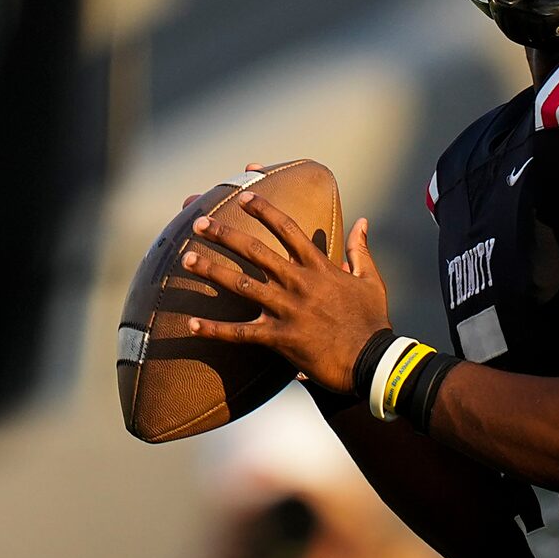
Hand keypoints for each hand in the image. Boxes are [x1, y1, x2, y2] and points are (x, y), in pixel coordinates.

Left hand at [180, 193, 389, 395]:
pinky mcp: (280, 337)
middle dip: (225, 234)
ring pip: (241, 286)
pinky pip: (241, 333)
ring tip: (185, 258)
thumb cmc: (372, 321)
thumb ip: (360, 249)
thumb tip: (361, 221)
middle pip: (255, 252)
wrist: (373, 362)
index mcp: (319, 268)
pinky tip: (191, 324)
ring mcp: (287, 310)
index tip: (243, 195)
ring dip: (211, 271)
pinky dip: (215, 329)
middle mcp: (298, 284)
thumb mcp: (370, 280)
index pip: (288, 230)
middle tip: (199, 222)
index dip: (265, 210)